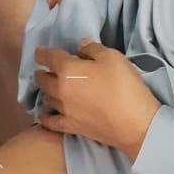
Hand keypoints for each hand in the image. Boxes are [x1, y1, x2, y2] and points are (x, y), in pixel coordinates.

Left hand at [34, 42, 158, 160]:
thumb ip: (93, 49)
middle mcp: (60, 90)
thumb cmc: (124, 86)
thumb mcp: (112, 57)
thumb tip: (80, 46)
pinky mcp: (71, 127)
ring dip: (45, 91)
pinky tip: (42, 116)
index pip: (49, 58)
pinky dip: (44, 117)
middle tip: (42, 70)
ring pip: (47, 98)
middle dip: (41, 73)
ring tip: (47, 88)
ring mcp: (64, 110)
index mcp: (68, 70)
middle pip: (43, 79)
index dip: (42, 53)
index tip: (39, 51)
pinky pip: (50, 122)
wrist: (134, 123)